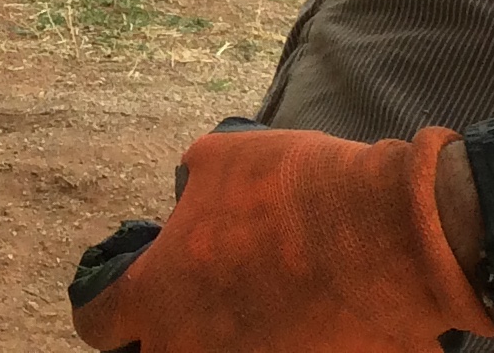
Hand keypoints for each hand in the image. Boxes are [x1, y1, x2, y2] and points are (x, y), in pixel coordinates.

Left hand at [70, 123, 493, 352]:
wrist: (396, 233)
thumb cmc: (296, 188)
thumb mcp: (216, 160)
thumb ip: (189, 192)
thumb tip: (190, 202)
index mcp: (157, 296)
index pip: (98, 324)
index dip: (107, 305)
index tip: (125, 290)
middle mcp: (194, 348)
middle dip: (166, 332)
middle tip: (188, 306)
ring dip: (222, 339)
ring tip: (248, 314)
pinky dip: (280, 342)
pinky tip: (297, 322)